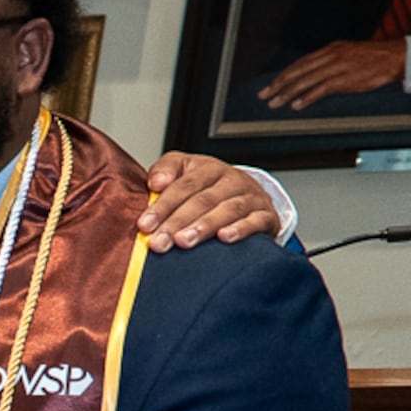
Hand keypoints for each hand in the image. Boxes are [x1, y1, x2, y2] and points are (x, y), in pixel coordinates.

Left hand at [137, 152, 289, 250]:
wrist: (247, 194)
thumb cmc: (207, 186)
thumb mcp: (183, 170)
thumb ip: (164, 171)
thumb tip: (155, 182)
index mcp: (208, 168)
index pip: (184, 185)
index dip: (163, 205)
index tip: (145, 224)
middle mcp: (232, 180)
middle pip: (203, 200)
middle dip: (177, 222)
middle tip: (159, 241)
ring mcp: (251, 197)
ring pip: (228, 210)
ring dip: (204, 227)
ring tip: (184, 241)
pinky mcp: (266, 215)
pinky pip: (256, 221)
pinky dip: (240, 229)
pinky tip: (224, 238)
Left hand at [257, 37, 408, 111]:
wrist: (395, 56)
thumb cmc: (373, 57)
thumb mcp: (348, 52)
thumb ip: (330, 61)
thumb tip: (313, 72)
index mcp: (330, 50)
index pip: (300, 63)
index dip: (284, 74)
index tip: (271, 84)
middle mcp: (330, 56)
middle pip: (298, 71)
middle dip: (278, 84)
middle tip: (264, 95)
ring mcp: (337, 67)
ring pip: (306, 80)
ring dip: (288, 93)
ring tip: (275, 103)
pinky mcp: (346, 79)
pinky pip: (321, 89)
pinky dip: (307, 97)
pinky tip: (296, 105)